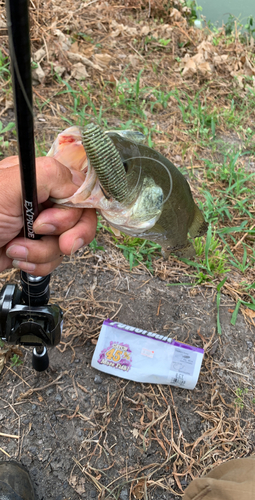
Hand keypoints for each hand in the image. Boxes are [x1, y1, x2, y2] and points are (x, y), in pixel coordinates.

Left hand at [0, 156, 96, 274]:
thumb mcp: (7, 188)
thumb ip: (48, 175)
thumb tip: (78, 183)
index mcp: (37, 178)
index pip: (78, 188)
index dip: (75, 208)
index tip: (58, 222)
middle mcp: (41, 200)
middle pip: (80, 217)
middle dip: (67, 233)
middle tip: (48, 237)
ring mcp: (38, 227)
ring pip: (68, 242)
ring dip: (43, 252)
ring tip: (16, 248)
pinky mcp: (34, 249)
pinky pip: (54, 259)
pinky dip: (38, 263)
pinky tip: (16, 257)